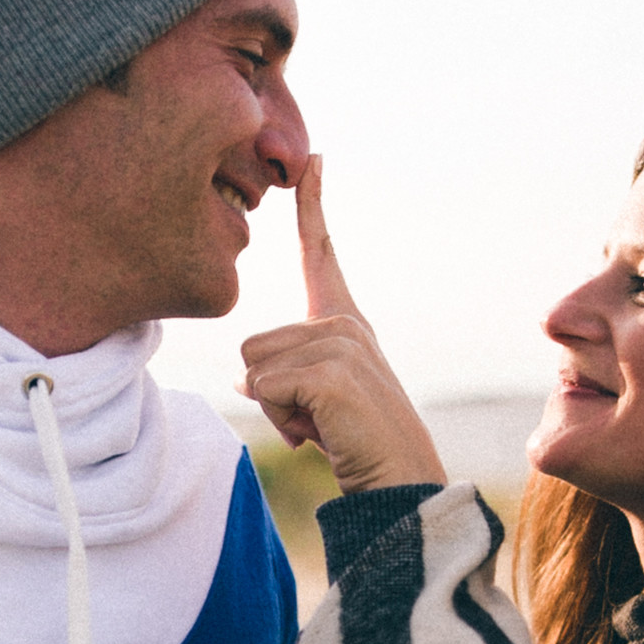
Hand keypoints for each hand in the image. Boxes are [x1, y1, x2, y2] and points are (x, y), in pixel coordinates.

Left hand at [238, 155, 448, 492]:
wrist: (401, 484)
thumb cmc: (358, 446)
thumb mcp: (316, 401)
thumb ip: (285, 374)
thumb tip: (243, 376)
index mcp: (346, 322)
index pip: (322, 253)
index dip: (314, 205)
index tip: (314, 159)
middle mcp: (346, 324)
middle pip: (253, 343)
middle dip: (270, 393)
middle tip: (317, 420)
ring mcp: (342, 344)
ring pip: (255, 368)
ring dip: (277, 410)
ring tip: (323, 427)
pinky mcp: (332, 372)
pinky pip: (266, 389)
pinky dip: (284, 422)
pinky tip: (323, 435)